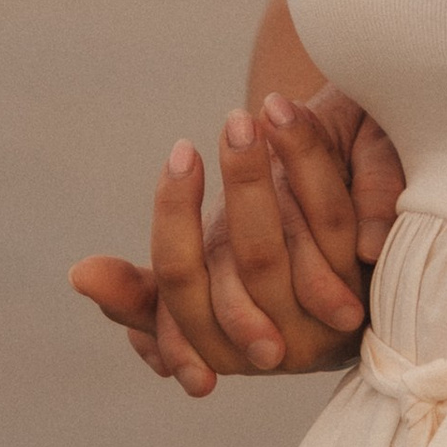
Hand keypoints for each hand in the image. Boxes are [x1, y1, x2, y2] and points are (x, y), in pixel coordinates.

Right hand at [69, 89, 399, 398]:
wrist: (338, 312)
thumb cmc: (244, 300)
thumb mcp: (190, 294)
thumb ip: (139, 292)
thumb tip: (77, 274)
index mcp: (218, 342)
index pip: (183, 282)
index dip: (177, 216)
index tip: (181, 152)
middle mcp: (275, 337)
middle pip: (255, 255)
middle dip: (244, 180)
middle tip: (234, 117)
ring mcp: (328, 313)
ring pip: (311, 226)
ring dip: (291, 159)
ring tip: (271, 104)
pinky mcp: (370, 280)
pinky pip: (350, 214)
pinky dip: (325, 163)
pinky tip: (299, 116)